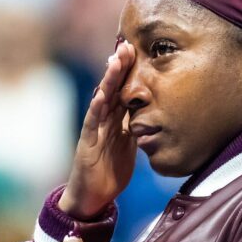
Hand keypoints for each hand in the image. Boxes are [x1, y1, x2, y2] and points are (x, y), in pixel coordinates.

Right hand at [59, 42, 136, 219]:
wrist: (93, 196)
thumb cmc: (110, 170)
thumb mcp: (130, 145)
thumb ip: (136, 127)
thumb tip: (154, 114)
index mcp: (116, 120)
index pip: (124, 91)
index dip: (130, 72)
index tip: (137, 51)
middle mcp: (103, 120)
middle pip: (112, 89)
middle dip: (119, 67)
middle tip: (127, 45)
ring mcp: (94, 130)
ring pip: (102, 100)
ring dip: (108, 80)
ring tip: (115, 61)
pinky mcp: (87, 143)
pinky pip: (91, 123)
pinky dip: (95, 108)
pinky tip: (101, 94)